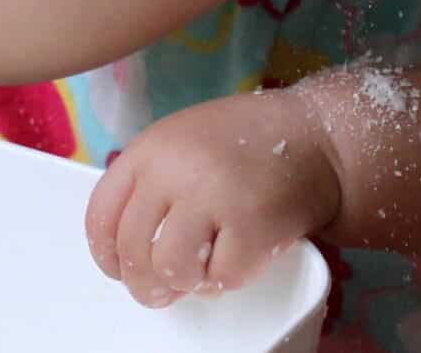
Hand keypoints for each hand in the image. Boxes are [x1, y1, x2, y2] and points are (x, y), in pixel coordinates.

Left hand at [84, 89, 338, 308]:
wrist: (320, 134)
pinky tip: (243, 252)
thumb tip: (125, 247)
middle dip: (146, 282)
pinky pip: (219, 280)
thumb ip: (154, 179)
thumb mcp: (188, 139)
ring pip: (169, 270)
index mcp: (154, 147)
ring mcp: (213, 196)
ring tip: (207, 265)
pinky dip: (230, 277)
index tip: (123, 267)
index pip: (101, 217)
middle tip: (165, 286)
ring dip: (187, 280)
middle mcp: (176, 168)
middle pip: (132, 252)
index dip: (108, 255)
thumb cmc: (252, 140)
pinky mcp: (251, 226)